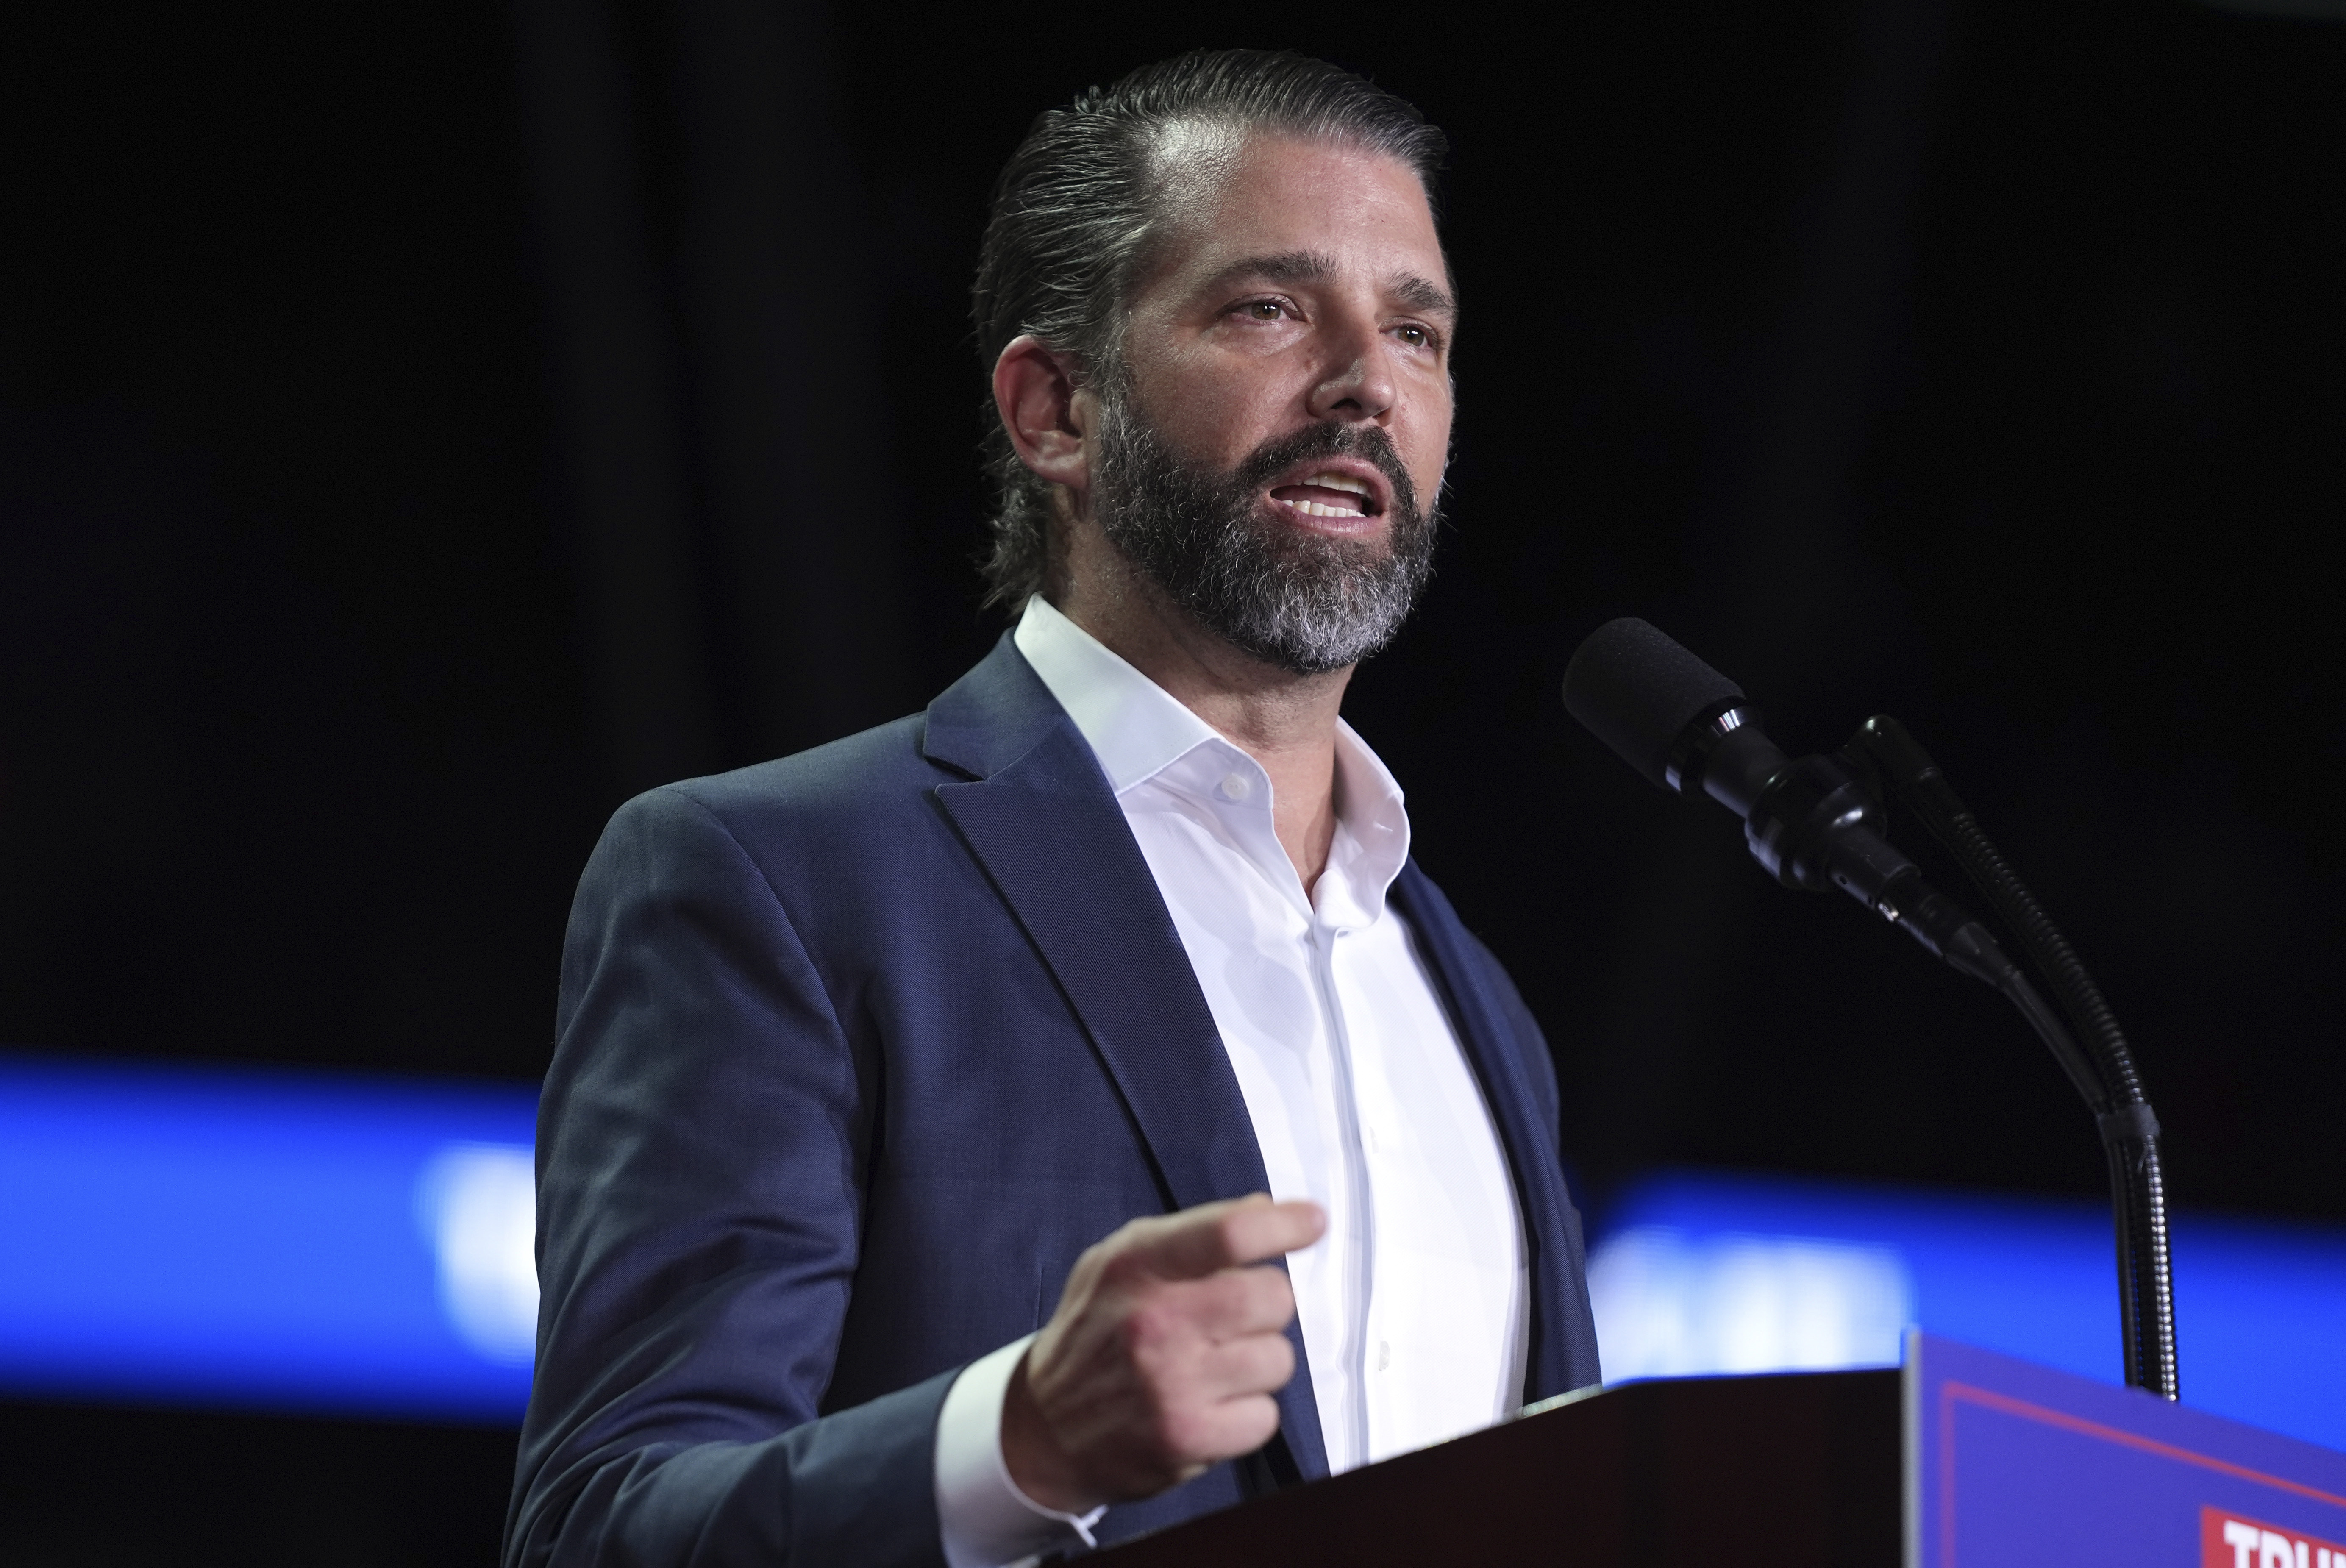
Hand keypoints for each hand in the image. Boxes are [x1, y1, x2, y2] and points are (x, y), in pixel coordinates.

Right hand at [1000, 1194, 1325, 1511]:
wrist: (1044, 1428)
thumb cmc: (1096, 1333)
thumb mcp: (1120, 1262)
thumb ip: (1191, 1234)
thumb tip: (1265, 1208)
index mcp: (1135, 1266)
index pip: (1228, 1233)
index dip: (1284, 1224)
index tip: (1312, 1222)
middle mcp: (1153, 1322)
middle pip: (1271, 1296)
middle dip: (1268, 1303)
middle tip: (1240, 1315)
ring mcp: (1171, 1384)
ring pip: (1278, 1358)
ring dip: (1258, 1361)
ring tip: (1216, 1365)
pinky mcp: (1187, 1438)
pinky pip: (1266, 1417)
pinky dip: (1248, 1413)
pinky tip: (1211, 1405)